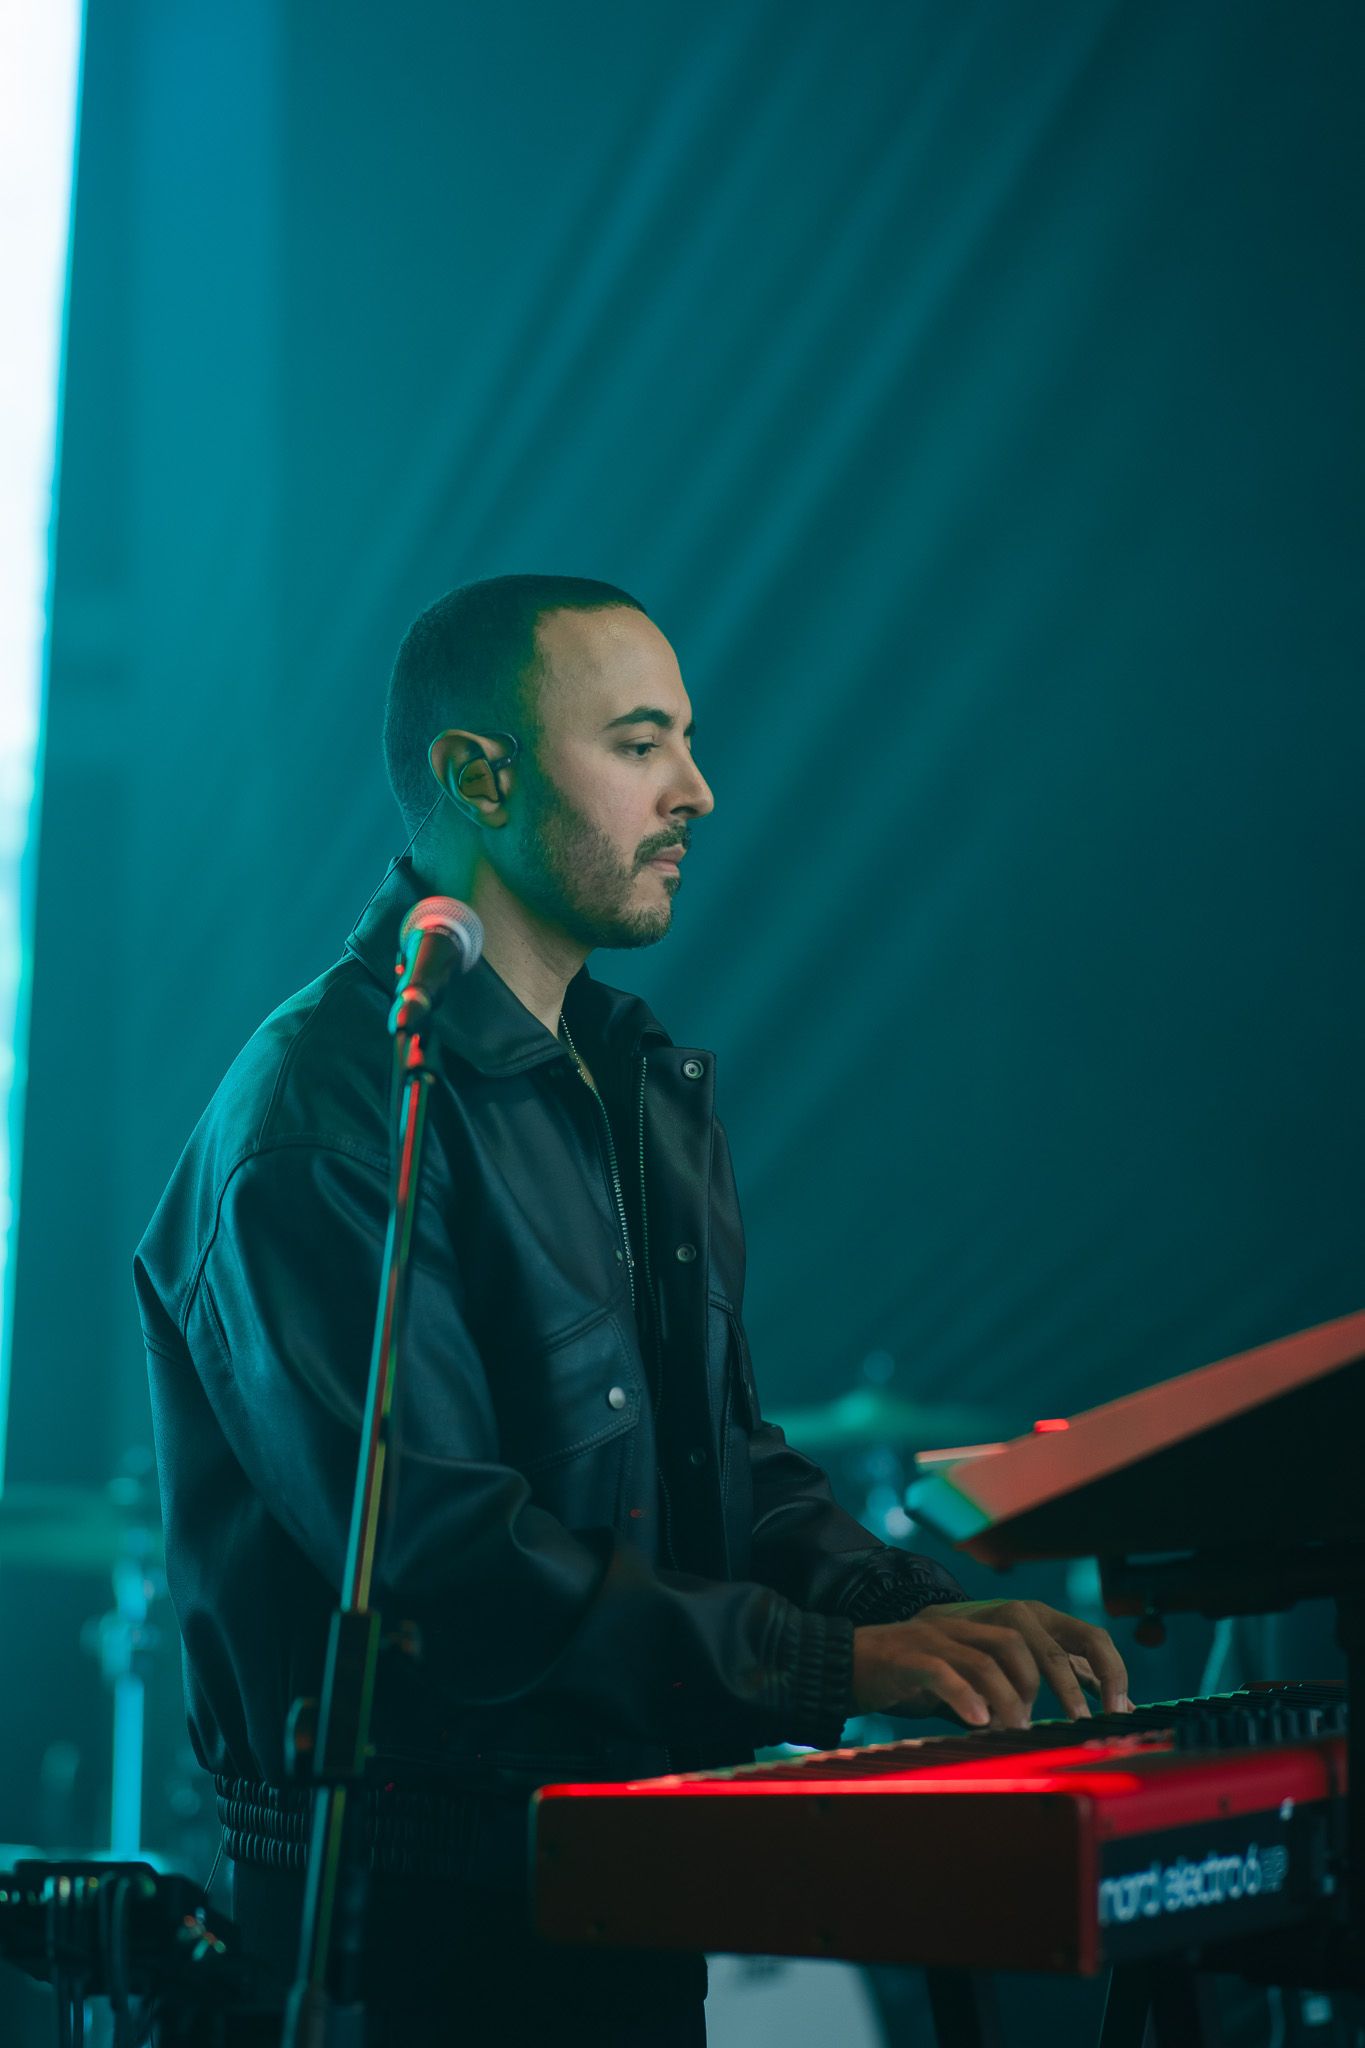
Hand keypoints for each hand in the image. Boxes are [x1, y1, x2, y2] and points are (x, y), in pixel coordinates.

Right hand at [851, 1599, 1131, 1729]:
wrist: (858, 1657)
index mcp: (1012, 1618)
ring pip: (994, 1652)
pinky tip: (978, 1721)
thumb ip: (1040, 1667)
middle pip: (1035, 1640)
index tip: (1120, 1709)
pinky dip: (966, 1695)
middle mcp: (981, 1616)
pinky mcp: (913, 1651)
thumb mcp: (992, 1661)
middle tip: (1076, 1723)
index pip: (1077, 1632)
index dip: (1105, 1667)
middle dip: (1063, 1685)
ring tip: (1018, 1728)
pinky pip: (945, 1669)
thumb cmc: (933, 1666)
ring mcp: (946, 1631)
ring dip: (1013, 1696)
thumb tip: (1103, 1688)